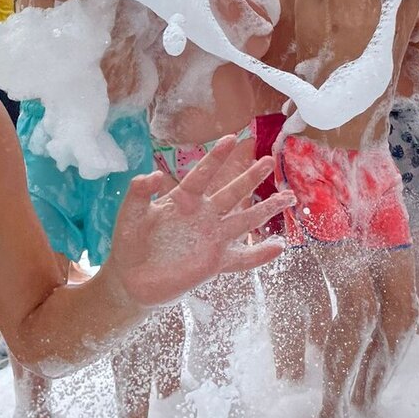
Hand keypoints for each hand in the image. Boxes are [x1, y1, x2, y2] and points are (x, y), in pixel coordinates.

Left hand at [107, 135, 294, 305]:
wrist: (132, 279)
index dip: (217, 157)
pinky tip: (279, 247)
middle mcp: (203, 215)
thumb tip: (153, 175)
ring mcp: (212, 238)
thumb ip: (139, 194)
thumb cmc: (130, 243)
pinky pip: (242, 258)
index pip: (203, 174)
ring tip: (288, 197)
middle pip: (232, 192)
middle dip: (251, 177)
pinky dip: (260, 254)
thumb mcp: (130, 215)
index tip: (231, 138)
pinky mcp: (215, 262)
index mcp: (183, 200)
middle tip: (269, 160)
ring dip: (266, 209)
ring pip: (245, 220)